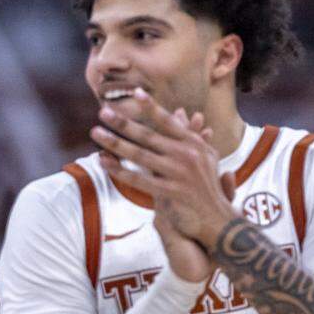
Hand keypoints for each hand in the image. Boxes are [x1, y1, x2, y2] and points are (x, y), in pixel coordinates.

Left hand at [90, 89, 236, 249]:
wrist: (217, 219)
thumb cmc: (206, 184)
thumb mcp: (204, 156)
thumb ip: (189, 134)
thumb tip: (179, 111)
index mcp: (194, 144)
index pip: (168, 122)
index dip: (152, 108)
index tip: (135, 94)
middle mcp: (187, 155)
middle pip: (149, 136)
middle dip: (124, 123)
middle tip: (103, 112)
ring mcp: (178, 174)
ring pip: (140, 155)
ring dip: (115, 143)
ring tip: (96, 133)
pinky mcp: (169, 193)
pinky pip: (138, 179)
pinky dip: (120, 170)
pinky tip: (104, 162)